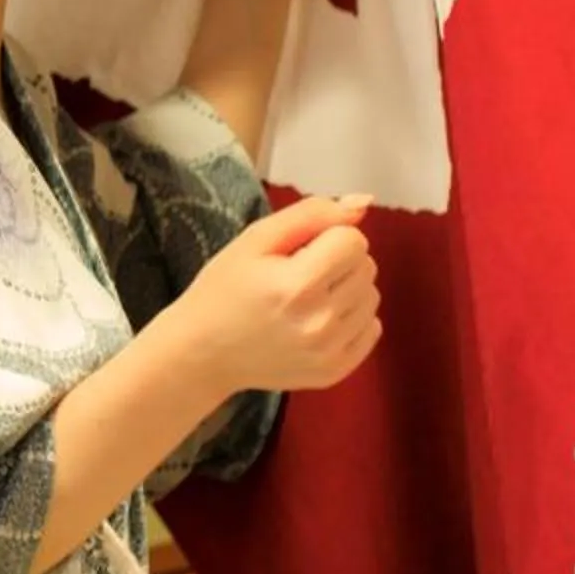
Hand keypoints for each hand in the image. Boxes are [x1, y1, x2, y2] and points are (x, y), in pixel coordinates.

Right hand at [171, 194, 382, 393]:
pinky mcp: (335, 371)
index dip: (326, 236)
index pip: (353, 239)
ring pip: (371, 296)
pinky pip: (371, 328)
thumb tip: (363, 202)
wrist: (203, 353)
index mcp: (297, 285)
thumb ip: (311, 214)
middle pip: (366, 266)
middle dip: (338, 261)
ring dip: (346, 290)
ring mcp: (329, 351)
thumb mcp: (255, 239)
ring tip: (307, 298)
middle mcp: (319, 322)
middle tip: (298, 274)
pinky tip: (317, 321)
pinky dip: (350, 320)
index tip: (298, 250)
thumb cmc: (224, 290)